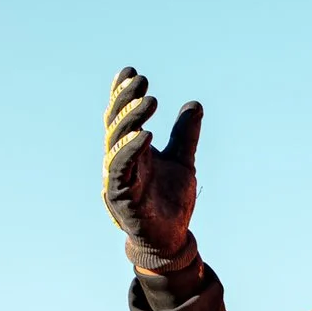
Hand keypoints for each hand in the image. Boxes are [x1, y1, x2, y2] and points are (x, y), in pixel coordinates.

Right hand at [104, 67, 201, 278]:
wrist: (171, 239)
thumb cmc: (171, 201)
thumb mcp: (183, 161)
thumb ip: (185, 136)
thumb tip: (194, 105)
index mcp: (131, 150)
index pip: (122, 116)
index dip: (122, 94)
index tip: (131, 71)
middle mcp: (120, 160)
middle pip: (116, 124)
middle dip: (126, 100)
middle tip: (141, 80)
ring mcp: (118, 177)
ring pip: (116, 142)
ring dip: (129, 120)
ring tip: (148, 100)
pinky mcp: (120, 196)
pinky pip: (121, 169)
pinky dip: (130, 150)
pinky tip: (144, 134)